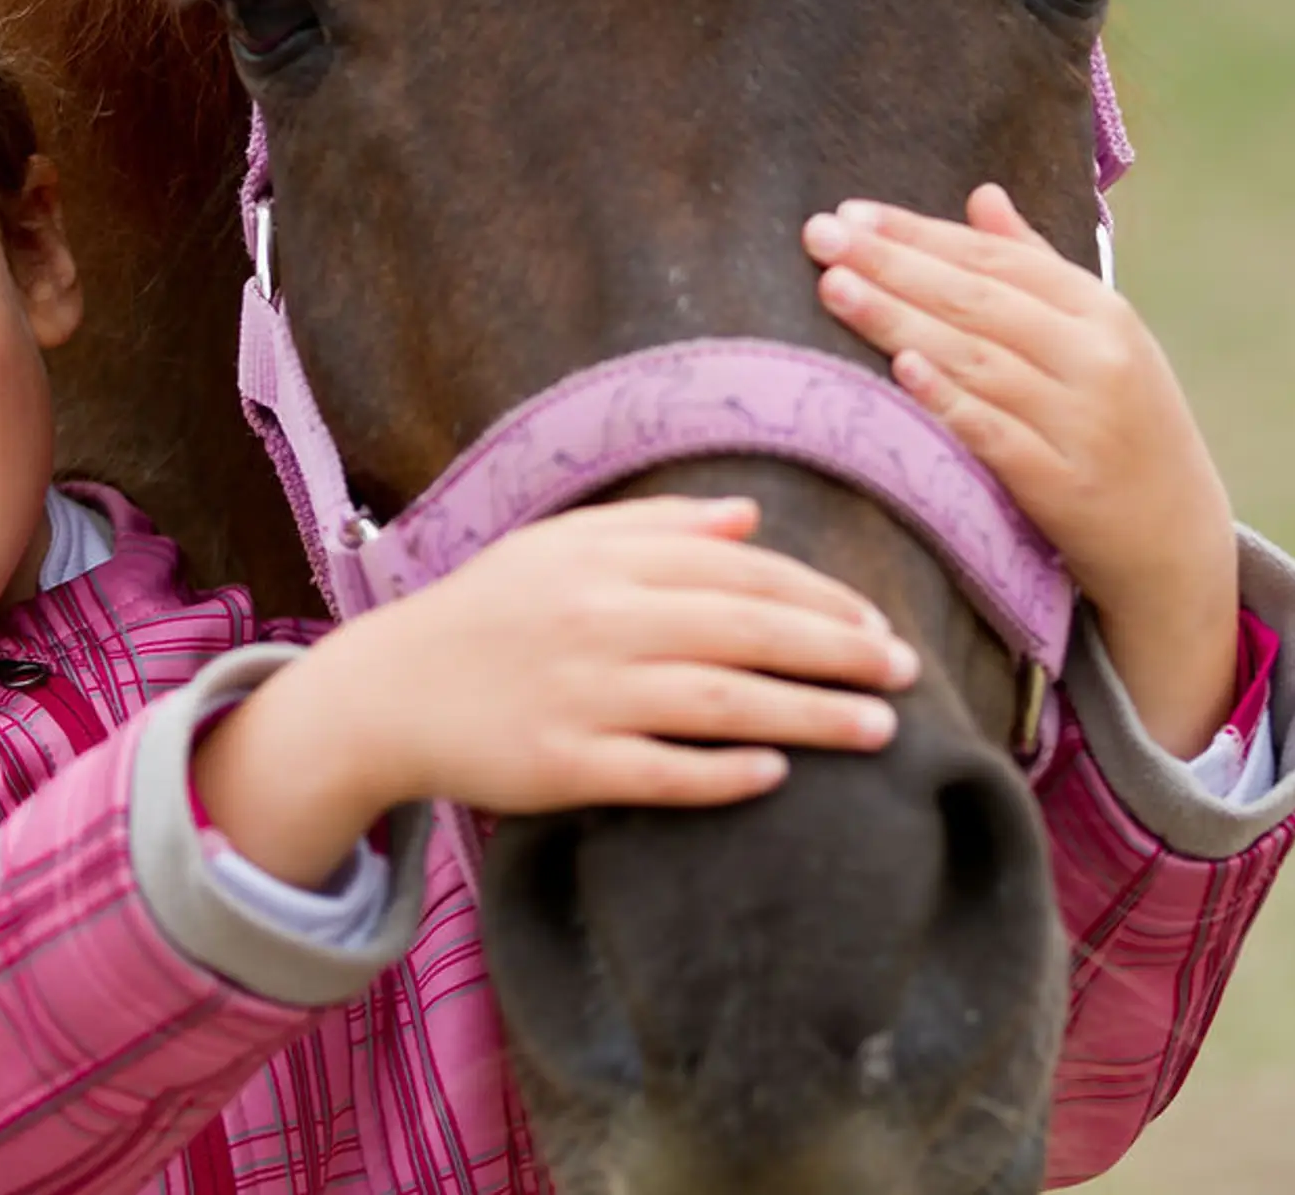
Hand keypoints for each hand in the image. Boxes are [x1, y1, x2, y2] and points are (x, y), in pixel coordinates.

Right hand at [193, 496, 918, 887]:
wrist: (387, 691)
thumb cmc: (483, 614)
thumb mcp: (556, 546)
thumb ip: (654, 526)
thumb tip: (749, 518)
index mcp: (605, 562)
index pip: (740, 572)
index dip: (821, 595)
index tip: (877, 623)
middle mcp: (599, 621)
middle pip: (747, 631)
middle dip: (840, 651)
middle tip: (907, 672)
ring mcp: (580, 694)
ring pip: (719, 701)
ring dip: (808, 715)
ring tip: (879, 730)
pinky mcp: (559, 764)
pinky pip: (657, 771)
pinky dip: (720, 774)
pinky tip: (774, 776)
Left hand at [802, 185, 1237, 757]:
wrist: (1172, 535)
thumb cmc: (1118, 421)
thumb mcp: (1097, 337)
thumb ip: (1035, 266)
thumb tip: (982, 196)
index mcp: (1101, 312)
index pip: (995, 259)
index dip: (919, 233)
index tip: (850, 212)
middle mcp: (1096, 358)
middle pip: (976, 301)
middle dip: (892, 264)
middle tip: (821, 235)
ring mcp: (1082, 422)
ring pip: (976, 360)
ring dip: (899, 320)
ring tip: (834, 288)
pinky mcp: (1062, 485)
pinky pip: (994, 436)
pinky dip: (949, 401)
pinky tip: (901, 369)